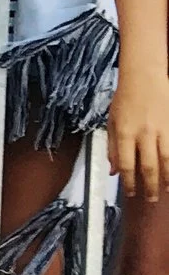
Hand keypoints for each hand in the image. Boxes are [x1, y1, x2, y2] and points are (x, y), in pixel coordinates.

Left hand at [108, 67, 168, 201]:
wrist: (145, 76)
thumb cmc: (125, 99)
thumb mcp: (111, 123)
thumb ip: (112, 148)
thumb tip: (113, 171)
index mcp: (125, 133)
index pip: (126, 165)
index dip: (129, 182)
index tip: (131, 192)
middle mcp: (144, 133)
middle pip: (149, 166)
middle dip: (150, 186)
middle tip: (150, 198)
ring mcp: (162, 128)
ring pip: (167, 158)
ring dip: (168, 177)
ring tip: (167, 189)